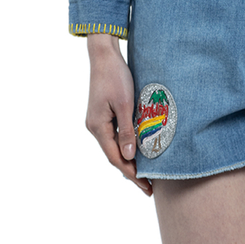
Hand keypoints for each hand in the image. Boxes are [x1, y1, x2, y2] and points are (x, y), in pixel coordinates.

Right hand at [85, 34, 152, 195]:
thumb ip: (126, 131)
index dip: (131, 174)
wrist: (104, 56)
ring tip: (146, 174)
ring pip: (114, 147)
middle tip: (149, 187)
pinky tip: (137, 151)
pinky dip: (126, 146)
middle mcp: (95, 127)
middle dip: (131, 172)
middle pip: (114, 156)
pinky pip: (115, 136)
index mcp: (98, 127)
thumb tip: (129, 157)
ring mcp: (98, 121)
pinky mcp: (103, 114)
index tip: (146, 186)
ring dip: (129, 160)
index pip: (116, 158)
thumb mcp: (124, 104)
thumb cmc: (116, 77)